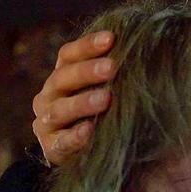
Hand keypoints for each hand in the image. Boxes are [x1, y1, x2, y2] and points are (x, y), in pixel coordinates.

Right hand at [32, 31, 116, 164]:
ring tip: (105, 99)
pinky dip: (75, 136)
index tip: (112, 38)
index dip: (87, 45)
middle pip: (63, 78)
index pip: (68, 54)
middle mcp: (49, 96)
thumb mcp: (99, 90)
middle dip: (87, 71)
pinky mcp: (50, 147)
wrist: (75, 153)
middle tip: (112, 67)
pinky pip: (62, 141)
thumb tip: (144, 51)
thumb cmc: (94, 114)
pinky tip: (89, 130)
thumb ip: (110, 75)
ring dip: (83, 102)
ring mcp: (46, 122)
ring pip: (60, 109)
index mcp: (60, 76)